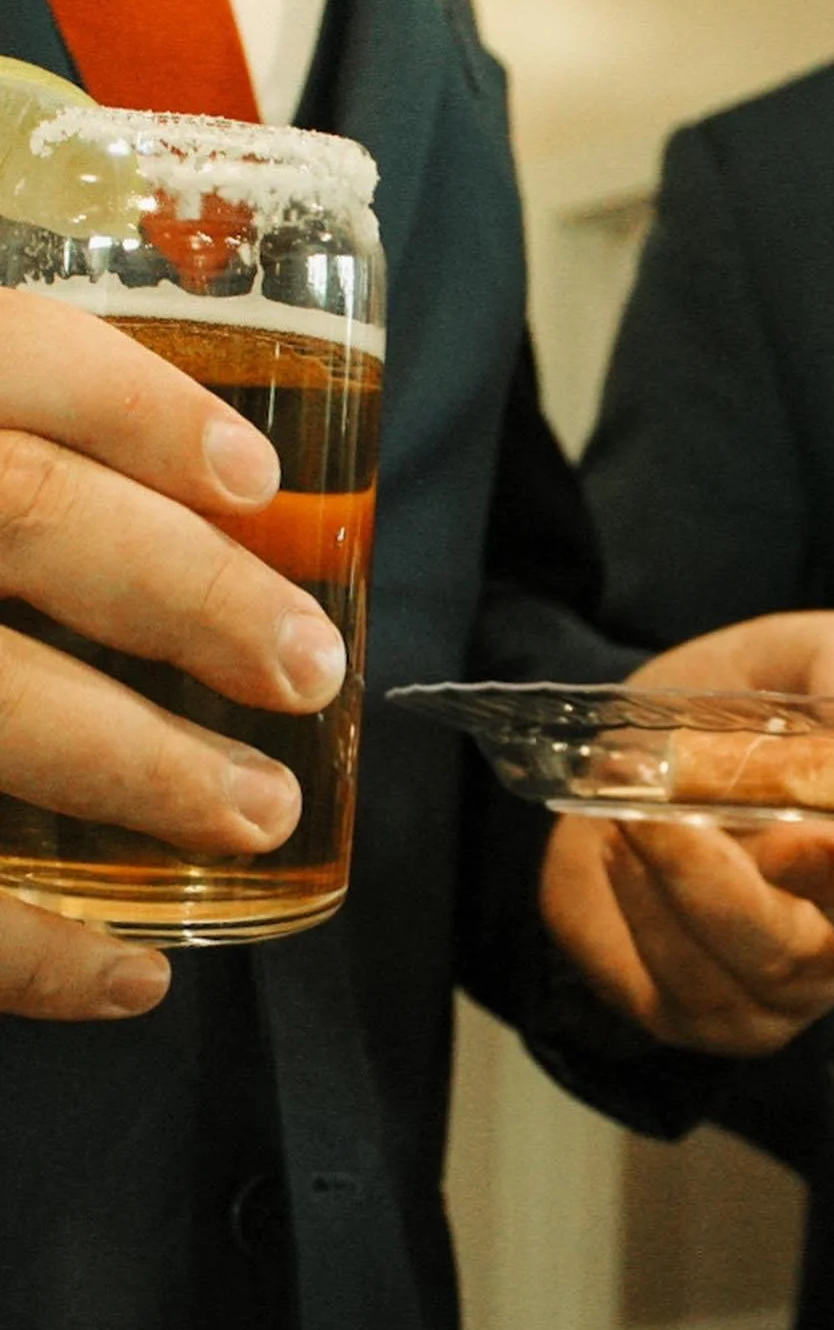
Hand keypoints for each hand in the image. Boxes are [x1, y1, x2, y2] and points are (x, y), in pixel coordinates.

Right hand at [0, 292, 347, 1019]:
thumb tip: (184, 517)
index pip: (6, 354)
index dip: (143, 407)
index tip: (260, 478)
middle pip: (19, 513)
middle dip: (186, 592)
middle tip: (308, 668)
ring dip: (136, 766)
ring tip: (263, 819)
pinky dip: (27, 950)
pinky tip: (129, 974)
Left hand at [541, 611, 833, 1054]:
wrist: (590, 773)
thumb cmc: (707, 719)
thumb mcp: (778, 660)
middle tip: (789, 833)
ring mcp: (783, 985)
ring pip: (772, 967)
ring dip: (701, 882)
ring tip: (643, 810)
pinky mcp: (696, 1013)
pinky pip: (682, 986)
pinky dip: (646, 908)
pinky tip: (624, 853)